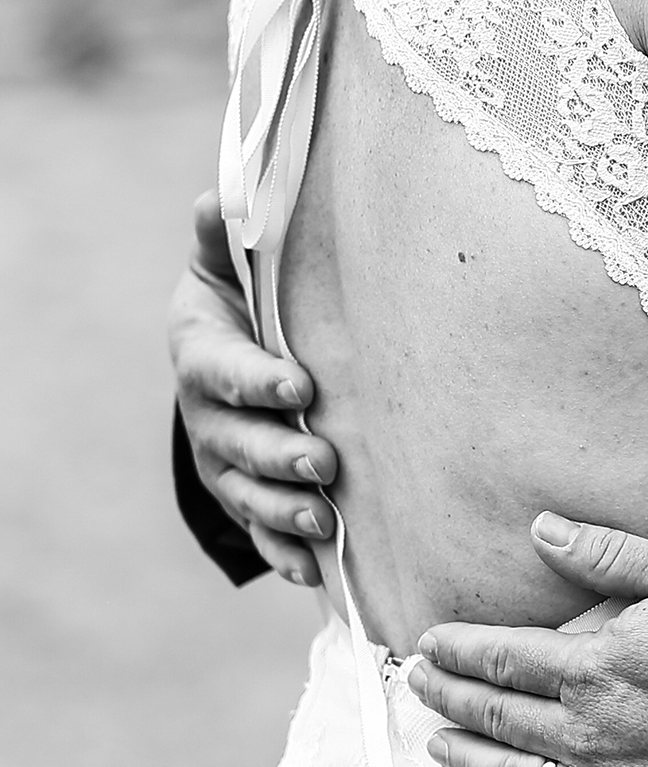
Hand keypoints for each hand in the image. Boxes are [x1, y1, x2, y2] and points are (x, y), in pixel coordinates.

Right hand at [169, 193, 336, 584]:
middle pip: (239, 443)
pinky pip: (261, 532)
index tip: (301, 387)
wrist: (231, 348)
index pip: (223, 370)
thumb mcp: (228, 261)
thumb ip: (226, 234)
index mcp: (201, 351)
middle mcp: (208, 414)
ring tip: (328, 522)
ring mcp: (225, 461)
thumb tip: (217, 197)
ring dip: (286, 511)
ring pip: (249, 495)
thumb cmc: (242, 292)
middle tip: (324, 464)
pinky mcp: (246, 496)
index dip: (257, 381)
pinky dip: (284, 552)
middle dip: (280, 456)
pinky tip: (314, 570)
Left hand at [408, 512, 647, 766]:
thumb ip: (608, 556)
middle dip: (446, 698)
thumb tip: (541, 530)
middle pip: (496, 715)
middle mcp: (586, 733)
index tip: (425, 646)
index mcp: (596, 666)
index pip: (503, 658)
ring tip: (438, 744)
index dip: (457, 651)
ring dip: (467, 758)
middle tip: (415, 687)